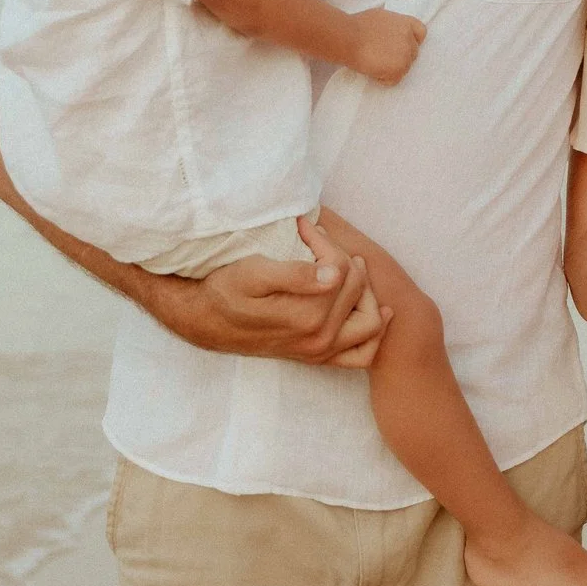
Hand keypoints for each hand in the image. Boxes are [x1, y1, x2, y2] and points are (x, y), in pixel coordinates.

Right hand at [191, 233, 386, 366]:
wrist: (206, 321)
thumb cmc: (227, 291)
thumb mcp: (253, 274)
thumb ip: (295, 274)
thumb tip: (335, 273)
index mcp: (307, 317)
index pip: (340, 268)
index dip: (325, 242)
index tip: (305, 229)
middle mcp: (320, 339)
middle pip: (357, 288)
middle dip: (343, 257)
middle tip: (319, 242)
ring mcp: (321, 352)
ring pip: (370, 322)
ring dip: (367, 292)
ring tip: (349, 269)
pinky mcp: (319, 357)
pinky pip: (362, 354)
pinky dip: (374, 333)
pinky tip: (380, 311)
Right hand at [348, 8, 426, 84]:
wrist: (348, 37)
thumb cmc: (357, 26)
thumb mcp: (381, 17)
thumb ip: (393, 26)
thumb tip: (391, 35)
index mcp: (406, 23)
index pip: (421, 33)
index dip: (412, 41)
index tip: (400, 45)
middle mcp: (409, 38)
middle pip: (412, 54)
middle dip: (399, 57)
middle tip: (381, 57)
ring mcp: (406, 54)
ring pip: (404, 68)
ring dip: (391, 69)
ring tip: (373, 62)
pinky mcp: (399, 69)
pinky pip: (394, 80)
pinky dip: (383, 78)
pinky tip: (372, 69)